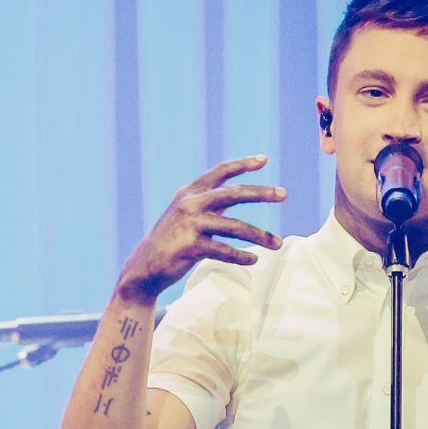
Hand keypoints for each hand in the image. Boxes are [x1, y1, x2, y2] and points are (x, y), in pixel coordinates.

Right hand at [115, 155, 285, 301]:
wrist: (143, 268)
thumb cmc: (171, 241)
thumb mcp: (187, 214)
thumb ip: (211, 203)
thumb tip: (242, 193)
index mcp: (190, 193)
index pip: (220, 172)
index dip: (242, 164)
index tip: (264, 160)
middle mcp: (190, 204)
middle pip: (233, 194)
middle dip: (261, 193)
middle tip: (284, 193)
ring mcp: (190, 225)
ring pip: (235, 226)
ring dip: (259, 235)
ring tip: (278, 244)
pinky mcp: (190, 246)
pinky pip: (223, 250)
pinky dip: (240, 256)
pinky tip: (253, 259)